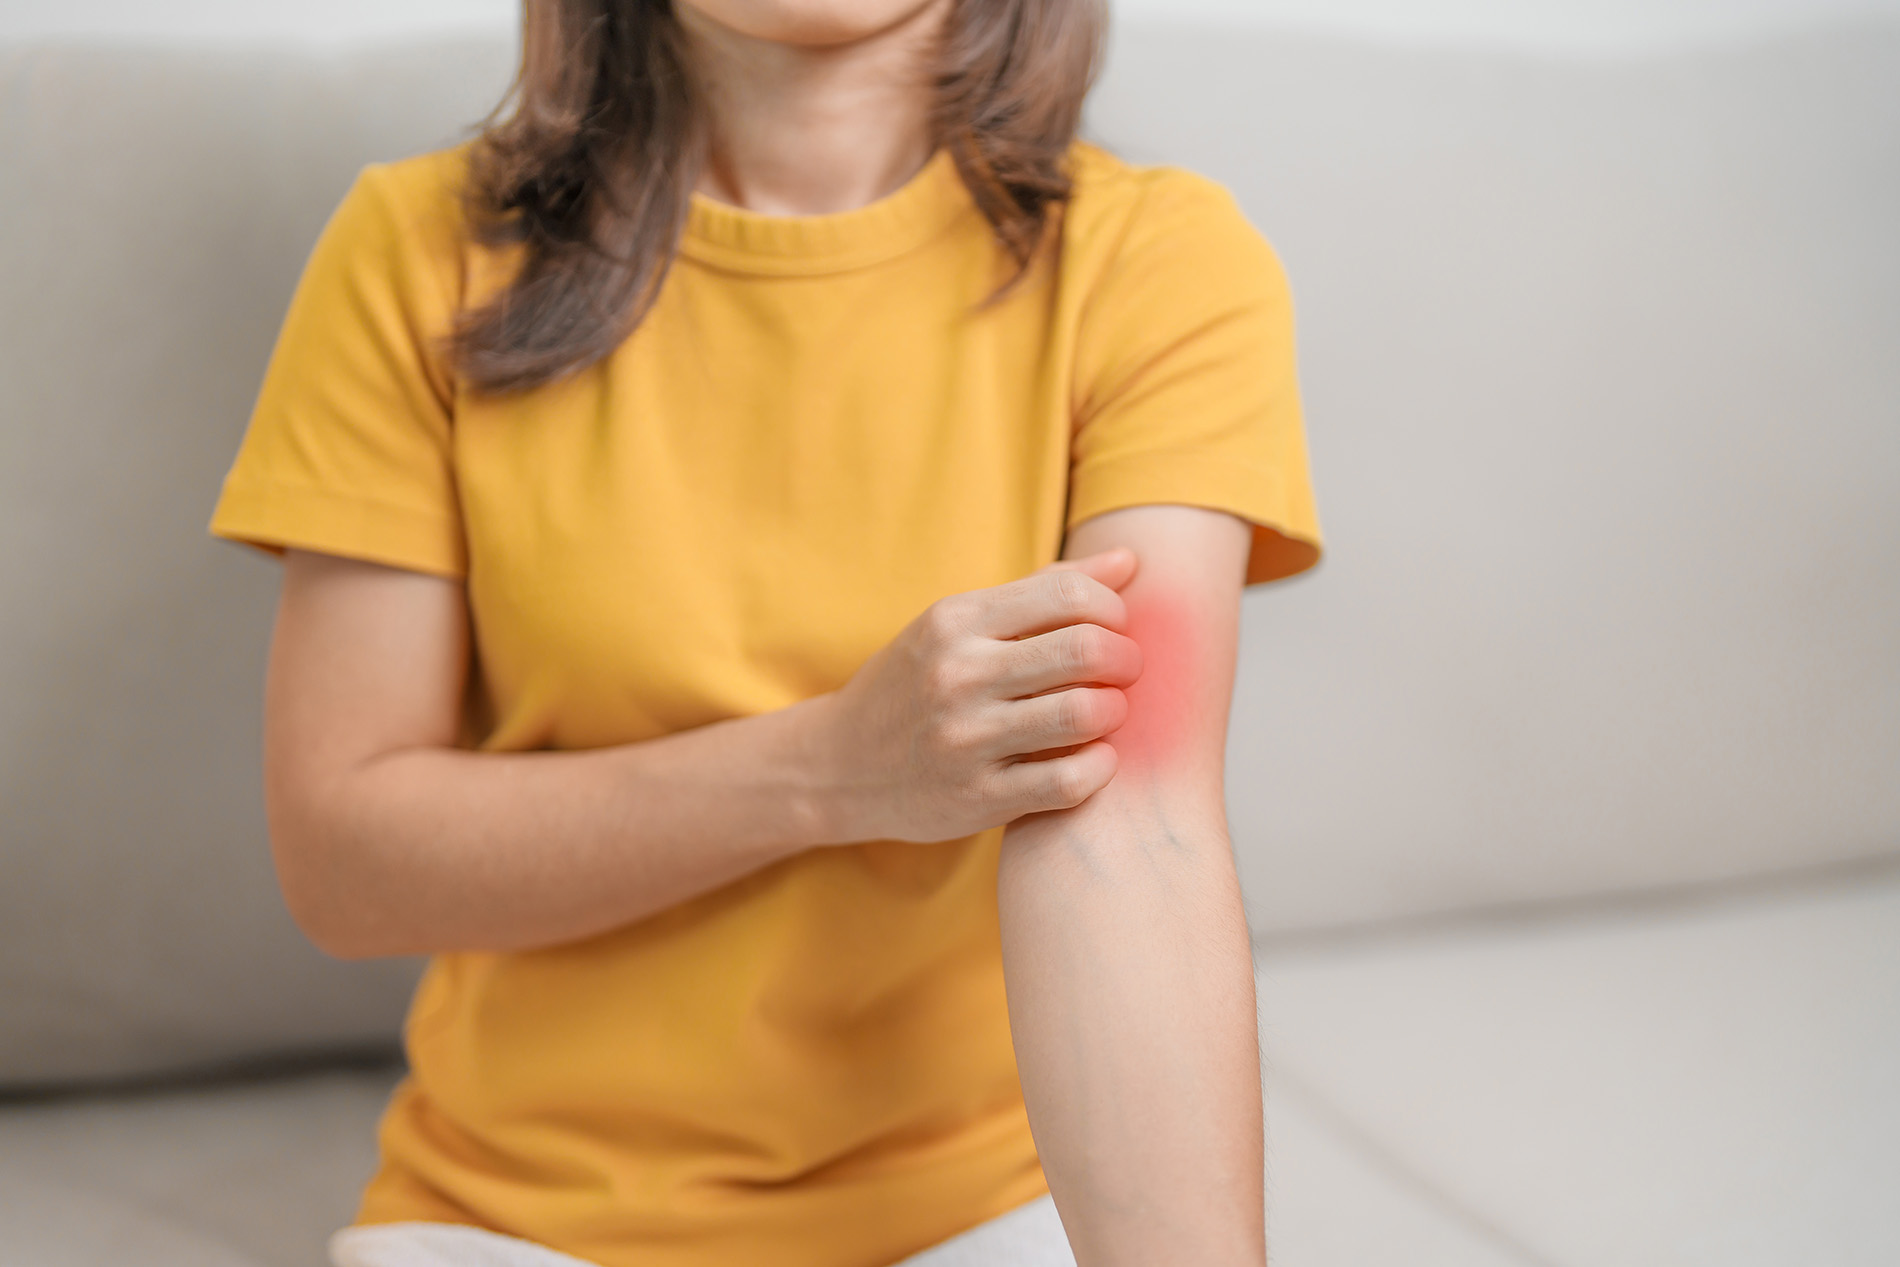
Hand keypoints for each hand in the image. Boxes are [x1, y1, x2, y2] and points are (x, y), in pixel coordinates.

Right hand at [816, 550, 1145, 842]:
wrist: (838, 766)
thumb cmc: (916, 685)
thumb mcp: (958, 625)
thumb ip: (1043, 592)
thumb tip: (1129, 560)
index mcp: (955, 621)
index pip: (1070, 594)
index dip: (1113, 610)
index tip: (1111, 629)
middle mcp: (957, 674)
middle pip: (1086, 649)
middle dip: (1126, 659)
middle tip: (1124, 672)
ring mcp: (965, 740)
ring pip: (1083, 714)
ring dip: (1116, 712)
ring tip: (1108, 713)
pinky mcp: (976, 799)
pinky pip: (1067, 782)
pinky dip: (1100, 768)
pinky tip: (1095, 759)